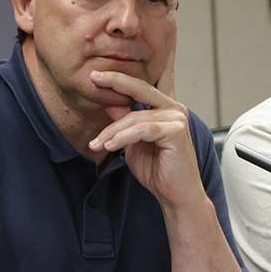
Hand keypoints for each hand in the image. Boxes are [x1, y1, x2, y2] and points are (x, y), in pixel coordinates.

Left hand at [85, 44, 206, 210]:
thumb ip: (125, 126)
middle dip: (114, 83)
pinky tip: (110, 146)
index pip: (140, 89)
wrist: (176, 196)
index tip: (96, 75)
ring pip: (135, 117)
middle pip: (139, 91)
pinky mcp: (176, 131)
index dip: (119, 79)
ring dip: (111, 131)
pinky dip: (123, 138)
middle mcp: (174, 109)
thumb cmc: (158, 172)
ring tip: (96, 144)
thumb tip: (110, 105)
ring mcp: (177, 119)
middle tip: (93, 79)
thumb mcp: (134, 145)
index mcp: (166, 109)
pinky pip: (142, 130)